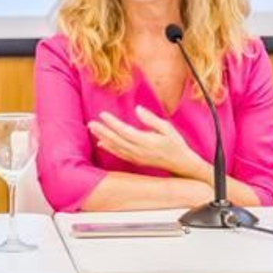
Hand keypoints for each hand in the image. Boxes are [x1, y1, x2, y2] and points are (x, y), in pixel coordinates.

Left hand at [88, 107, 208, 182]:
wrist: (181, 164)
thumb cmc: (175, 144)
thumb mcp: (167, 128)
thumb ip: (151, 119)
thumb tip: (138, 109)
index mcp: (146, 141)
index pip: (125, 131)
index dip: (113, 123)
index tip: (103, 114)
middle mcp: (139, 151)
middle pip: (117, 140)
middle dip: (103, 131)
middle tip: (91, 123)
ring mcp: (137, 157)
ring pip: (116, 147)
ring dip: (104, 138)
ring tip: (93, 129)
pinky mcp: (136, 161)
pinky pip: (120, 154)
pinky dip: (109, 148)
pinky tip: (101, 143)